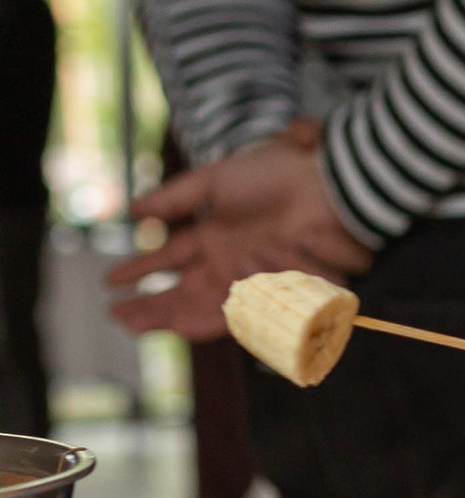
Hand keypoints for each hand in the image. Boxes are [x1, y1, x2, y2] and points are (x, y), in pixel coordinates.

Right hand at [108, 129, 370, 340]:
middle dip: (150, 304)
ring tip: (137, 324)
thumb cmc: (274, 172)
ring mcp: (251, 277)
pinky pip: (237, 313)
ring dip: (170, 314)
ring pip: (204, 305)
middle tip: (118, 317)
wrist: (322, 180)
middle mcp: (230, 261)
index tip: (109, 282)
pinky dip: (207, 320)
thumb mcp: (214, 181)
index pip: (171, 260)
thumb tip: (133, 210)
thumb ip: (175, 198)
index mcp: (216, 235)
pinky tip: (178, 326)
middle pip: (183, 290)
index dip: (141, 271)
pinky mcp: (273, 290)